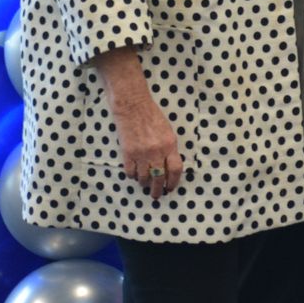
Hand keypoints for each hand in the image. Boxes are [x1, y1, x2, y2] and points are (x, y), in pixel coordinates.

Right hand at [95, 47, 182, 199]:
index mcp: (170, 145)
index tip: (170, 187)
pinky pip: (130, 172)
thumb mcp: (167, 132)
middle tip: (156, 195)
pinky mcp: (127, 153)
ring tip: (145, 184)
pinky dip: (132, 176)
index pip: (175, 169)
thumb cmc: (152, 117)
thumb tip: (169, 166)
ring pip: (143, 178)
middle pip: (159, 178)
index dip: (174, 181)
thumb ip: (169, 149)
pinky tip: (134, 175)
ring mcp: (141, 153)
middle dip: (158, 189)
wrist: (133, 107)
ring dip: (144, 183)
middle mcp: (157, 151)